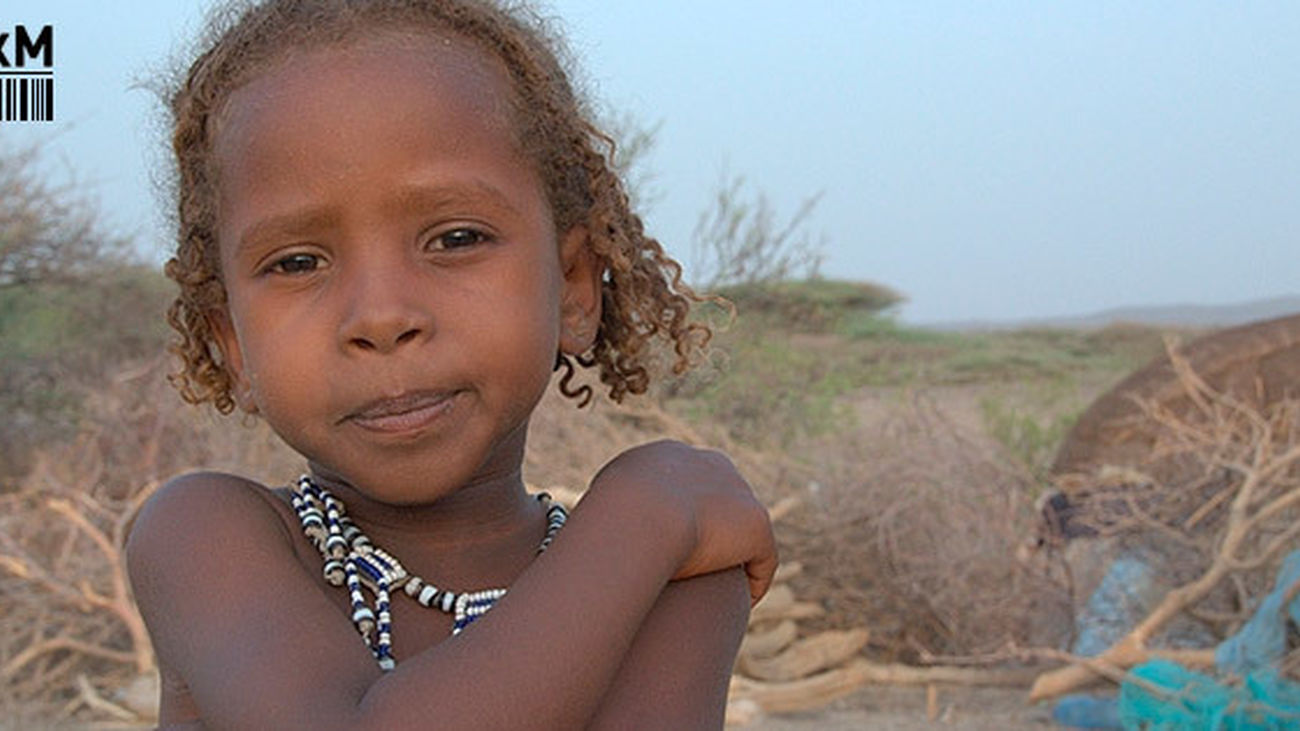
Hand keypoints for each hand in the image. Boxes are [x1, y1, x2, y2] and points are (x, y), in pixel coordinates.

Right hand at [590, 440, 776, 603]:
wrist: (638, 515)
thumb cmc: (606, 518)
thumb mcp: (591, 513)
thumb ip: (601, 519)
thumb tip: (588, 531)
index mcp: (670, 456)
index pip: (686, 484)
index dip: (681, 516)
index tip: (675, 547)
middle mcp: (710, 464)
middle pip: (721, 499)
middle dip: (716, 530)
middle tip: (704, 569)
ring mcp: (738, 492)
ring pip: (744, 529)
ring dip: (737, 557)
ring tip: (725, 591)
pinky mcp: (757, 524)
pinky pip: (763, 556)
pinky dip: (755, 580)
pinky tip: (741, 604)